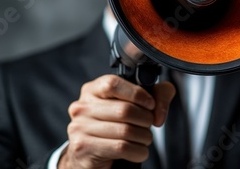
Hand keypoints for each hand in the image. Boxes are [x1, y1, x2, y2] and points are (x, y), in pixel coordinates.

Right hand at [58, 75, 175, 168]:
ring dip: (144, 137)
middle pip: (124, 109)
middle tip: (147, 125)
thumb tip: (159, 110)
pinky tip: (138, 151)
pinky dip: (138, 152)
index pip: (113, 84)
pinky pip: (121, 148)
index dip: (137, 93)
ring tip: (143, 138)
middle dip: (145, 119)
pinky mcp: (84, 147)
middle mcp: (82, 107)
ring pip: (125, 131)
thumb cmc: (113, 126)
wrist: (89, 156)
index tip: (150, 104)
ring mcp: (80, 127)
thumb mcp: (132, 105)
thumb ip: (156, 94)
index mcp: (92, 90)